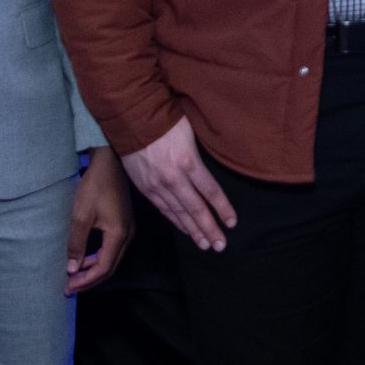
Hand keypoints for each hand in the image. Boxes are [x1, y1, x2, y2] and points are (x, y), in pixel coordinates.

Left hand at [65, 150, 134, 292]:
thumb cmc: (95, 186)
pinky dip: (98, 257)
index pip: (104, 268)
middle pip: (110, 267)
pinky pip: (112, 249)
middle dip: (90, 279)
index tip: (68, 287)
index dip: (86, 280)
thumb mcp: (81, 216)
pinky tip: (85, 258)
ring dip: (93, 269)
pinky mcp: (123, 223)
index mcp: (119, 235)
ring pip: (111, 258)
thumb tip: (72, 269)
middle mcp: (127, 235)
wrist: (109, 162)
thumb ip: (76, 244)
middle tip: (70, 286)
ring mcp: (127, 229)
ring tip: (74, 275)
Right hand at [124, 116, 236, 249]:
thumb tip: (214, 166)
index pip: (210, 191)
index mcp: (188, 162)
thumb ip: (201, 154)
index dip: (222, 209)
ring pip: (178, 213)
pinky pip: (163, 209)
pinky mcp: (145, 188)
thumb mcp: (191, 132)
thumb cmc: (165, 120)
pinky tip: (185, 230)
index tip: (232, 223)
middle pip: (196, 208)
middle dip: (210, 229)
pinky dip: (175, 221)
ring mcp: (157, 185)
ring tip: (205, 245)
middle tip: (220, 245)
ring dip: (193, 230)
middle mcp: (173, 178)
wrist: (131, 119)